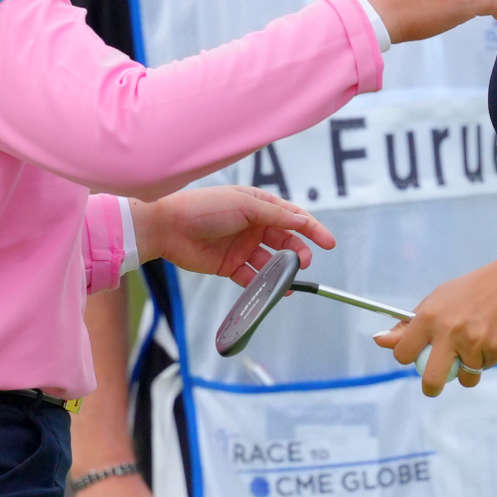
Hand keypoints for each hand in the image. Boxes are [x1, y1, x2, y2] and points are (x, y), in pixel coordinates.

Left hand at [133, 185, 333, 285]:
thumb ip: (276, 216)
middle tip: (304, 262)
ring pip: (271, 261)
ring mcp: (242, 246)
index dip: (312, 229)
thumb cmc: (205, 208)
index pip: (292, 216)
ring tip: (292, 279)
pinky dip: (265, 284)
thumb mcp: (245, 205)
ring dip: (283, 270)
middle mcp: (252, 225)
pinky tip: (275, 291)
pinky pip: (253, 277)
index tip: (328, 243)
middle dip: (298, 252)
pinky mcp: (230, 265)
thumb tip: (304, 221)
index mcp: (258, 205)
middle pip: (285, 240)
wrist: (168, 227)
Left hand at [374, 261, 496, 396]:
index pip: (403, 352)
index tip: (414, 357)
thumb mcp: (434, 302)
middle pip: (431, 379)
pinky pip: (485, 367)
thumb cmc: (466, 293)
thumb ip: (408, 326)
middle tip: (434, 386)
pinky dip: (486, 359)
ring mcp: (472, 341)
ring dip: (468, 370)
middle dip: (431, 388)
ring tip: (473, 347)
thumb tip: (379, 341)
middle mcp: (448, 331)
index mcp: (428, 317)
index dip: (407, 358)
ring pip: (465, 377)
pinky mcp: (493, 348)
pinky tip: (489, 337)